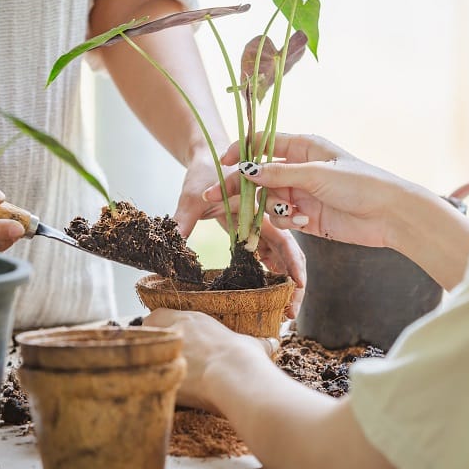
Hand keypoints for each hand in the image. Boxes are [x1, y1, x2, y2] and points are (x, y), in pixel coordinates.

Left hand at [143, 308, 272, 411]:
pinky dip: (147, 379)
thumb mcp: (254, 346)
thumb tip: (273, 342)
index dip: (161, 326)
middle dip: (150, 341)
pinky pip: (142, 372)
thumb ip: (260, 343)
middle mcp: (176, 329)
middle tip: (161, 356)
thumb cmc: (244, 359)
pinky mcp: (159, 370)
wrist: (233, 377)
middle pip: (146, 329)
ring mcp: (166, 349)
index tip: (170, 339)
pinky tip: (159, 389)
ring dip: (146, 358)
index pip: (162, 315)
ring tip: (157, 373)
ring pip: (141, 348)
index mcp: (195, 320)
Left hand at [175, 154, 306, 316]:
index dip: (293, 264)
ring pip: (281, 257)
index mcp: (259, 207)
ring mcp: (262, 224)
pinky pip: (268, 254)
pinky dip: (271, 274)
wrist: (208, 157)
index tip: (297, 287)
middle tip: (290, 312)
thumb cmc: (203, 171)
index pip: (283, 238)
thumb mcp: (191, 197)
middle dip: (294, 283)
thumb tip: (171, 247)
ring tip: (284, 311)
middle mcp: (266, 216)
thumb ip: (183, 221)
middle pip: (289, 253)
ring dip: (284, 282)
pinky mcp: (254, 230)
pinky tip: (271, 294)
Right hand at [205, 133, 409, 248]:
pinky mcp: (306, 217)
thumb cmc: (359, 183)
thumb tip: (245, 170)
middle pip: (259, 175)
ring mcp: (301, 193)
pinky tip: (301, 221)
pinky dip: (285, 220)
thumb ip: (279, 173)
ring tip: (291, 212)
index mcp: (303, 147)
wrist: (390, 214)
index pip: (262, 143)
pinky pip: (281, 217)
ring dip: (271, 207)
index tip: (222, 163)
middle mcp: (299, 168)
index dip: (240, 151)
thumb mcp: (316, 174)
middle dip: (240, 187)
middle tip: (214, 198)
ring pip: (268, 198)